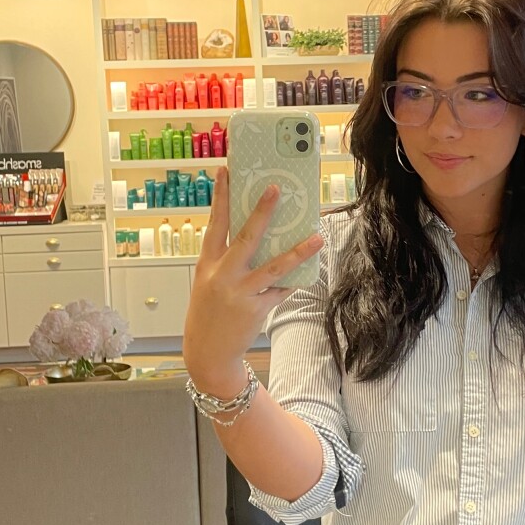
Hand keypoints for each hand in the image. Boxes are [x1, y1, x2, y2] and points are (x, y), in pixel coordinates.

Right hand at [183, 166, 323, 383]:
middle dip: (262, 212)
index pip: (215, 224)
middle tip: (276, 188)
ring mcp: (241, 293)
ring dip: (298, 251)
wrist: (207, 353)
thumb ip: (226, 260)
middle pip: (245, 237)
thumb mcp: (208, 282)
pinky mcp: (257, 309)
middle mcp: (223, 276)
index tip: (226, 171)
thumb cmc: (208, 312)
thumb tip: (257, 235)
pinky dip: (294, 280)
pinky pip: (281, 290)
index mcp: (207, 264)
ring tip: (317, 236)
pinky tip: (309, 270)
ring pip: (274, 267)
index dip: (220, 197)